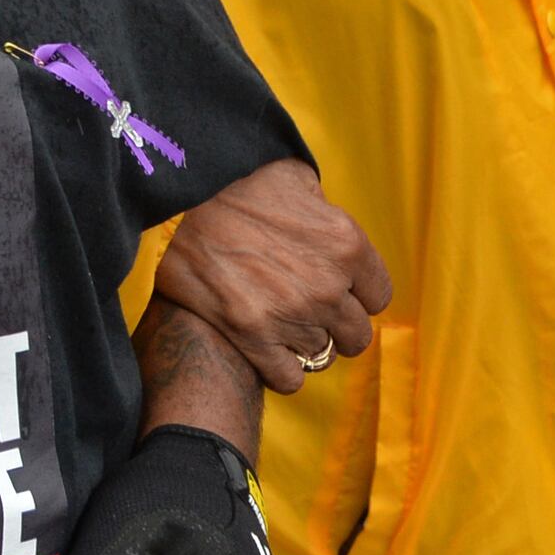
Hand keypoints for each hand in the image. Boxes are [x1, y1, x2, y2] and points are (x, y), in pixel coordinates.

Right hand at [151, 158, 390, 393]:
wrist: (176, 204)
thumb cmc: (235, 184)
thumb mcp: (292, 176)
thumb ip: (323, 206)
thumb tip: (327, 221)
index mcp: (346, 244)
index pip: (378, 295)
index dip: (358, 294)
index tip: (338, 290)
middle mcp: (327, 286)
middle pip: (356, 335)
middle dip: (336, 325)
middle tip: (309, 310)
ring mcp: (291, 316)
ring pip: (321, 356)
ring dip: (304, 343)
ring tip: (281, 323)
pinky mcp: (254, 338)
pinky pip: (290, 379)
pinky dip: (281, 370)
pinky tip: (268, 349)